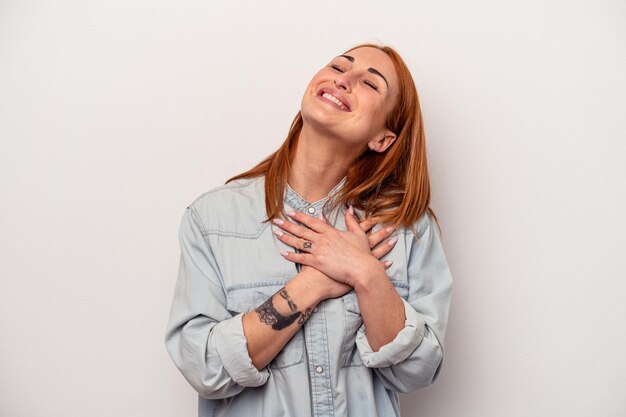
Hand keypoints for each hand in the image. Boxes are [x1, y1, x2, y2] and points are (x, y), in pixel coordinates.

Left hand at [272, 206, 397, 286]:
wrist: (362, 269)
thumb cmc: (362, 253)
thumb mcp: (358, 234)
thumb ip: (351, 220)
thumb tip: (349, 208)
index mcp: (331, 232)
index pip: (312, 221)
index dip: (300, 216)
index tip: (290, 212)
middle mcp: (323, 239)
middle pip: (301, 230)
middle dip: (287, 224)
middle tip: (276, 220)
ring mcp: (319, 251)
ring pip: (299, 242)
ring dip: (286, 238)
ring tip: (276, 234)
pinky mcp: (318, 262)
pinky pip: (301, 258)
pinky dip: (291, 256)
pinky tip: (283, 253)